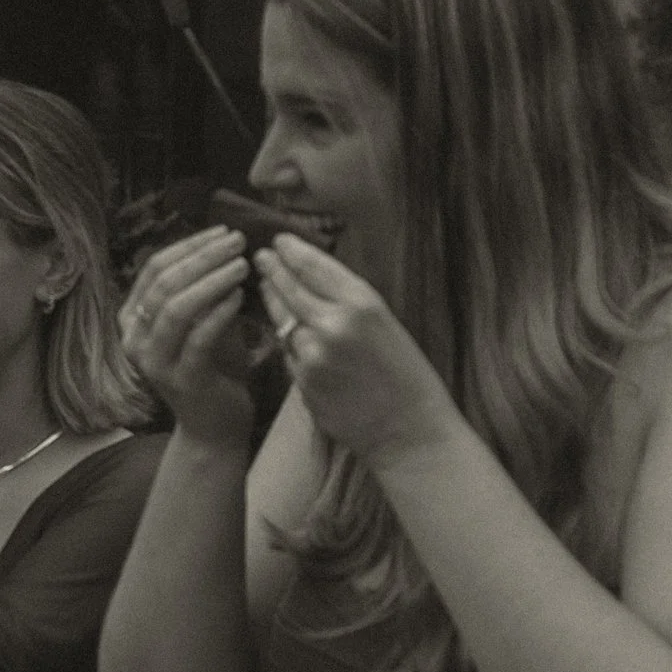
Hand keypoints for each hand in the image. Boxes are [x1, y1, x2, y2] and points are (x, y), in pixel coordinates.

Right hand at [119, 225, 254, 443]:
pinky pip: (199, 337)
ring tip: (242, 264)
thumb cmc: (212, 370)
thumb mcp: (200, 323)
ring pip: (176, 308)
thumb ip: (201, 291)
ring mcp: (154, 362)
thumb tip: (222, 245)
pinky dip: (219, 312)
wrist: (214, 427)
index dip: (188, 246)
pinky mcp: (181, 380)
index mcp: (133, 320)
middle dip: (202, 257)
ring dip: (211, 280)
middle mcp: (135, 340)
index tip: (221, 231)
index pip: (153, 270)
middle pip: (164, 284)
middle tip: (236, 241)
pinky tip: (240, 296)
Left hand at [255, 234, 462, 466]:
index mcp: (362, 303)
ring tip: (267, 287)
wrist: (410, 430)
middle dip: (272, 270)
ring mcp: (312, 354)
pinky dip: (287, 342)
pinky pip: (288, 353)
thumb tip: (314, 282)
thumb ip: (349, 303)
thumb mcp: (386, 324)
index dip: (292, 251)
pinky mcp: (301, 381)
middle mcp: (332, 324)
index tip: (279, 241)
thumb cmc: (408, 376)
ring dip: (273, 304)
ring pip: (282, 321)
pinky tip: (287, 333)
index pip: (315, 266)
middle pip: (289, 288)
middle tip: (261, 257)